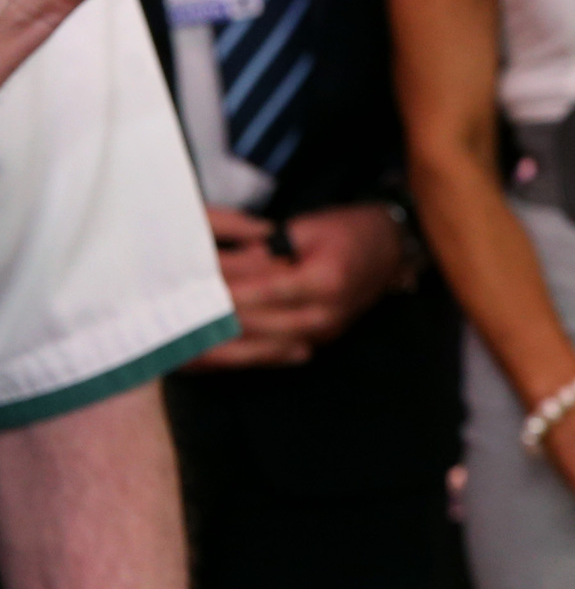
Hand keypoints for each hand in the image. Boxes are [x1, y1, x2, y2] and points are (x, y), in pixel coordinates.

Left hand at [191, 205, 404, 368]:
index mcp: (325, 281)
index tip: (186, 291)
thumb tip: (224, 267)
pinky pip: (270, 357)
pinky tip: (203, 361)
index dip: (224, 293)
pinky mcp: (316, 343)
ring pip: (259, 351)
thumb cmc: (351, 230)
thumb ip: (266, 250)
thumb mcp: (309, 226)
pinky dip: (235, 360)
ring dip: (216, 354)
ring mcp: (322, 335)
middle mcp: (324, 317)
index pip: (262, 292)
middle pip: (256, 328)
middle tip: (167, 323)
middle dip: (210, 326)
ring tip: (175, 351)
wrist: (393, 250)